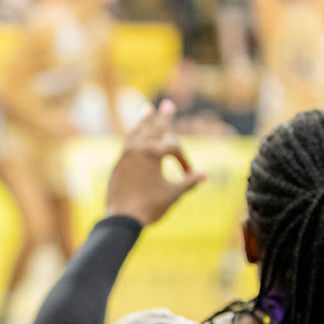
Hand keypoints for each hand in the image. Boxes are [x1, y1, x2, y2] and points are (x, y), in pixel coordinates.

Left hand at [104, 100, 205, 224]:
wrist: (122, 218)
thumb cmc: (149, 206)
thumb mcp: (173, 194)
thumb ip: (189, 182)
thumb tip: (205, 175)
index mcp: (153, 153)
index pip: (173, 147)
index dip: (183, 160)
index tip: (188, 174)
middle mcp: (138, 148)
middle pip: (154, 128)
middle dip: (163, 117)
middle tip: (167, 105)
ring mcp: (125, 155)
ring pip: (137, 132)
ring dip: (144, 121)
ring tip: (146, 109)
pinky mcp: (118, 163)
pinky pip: (127, 143)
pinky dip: (134, 135)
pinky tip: (135, 134)